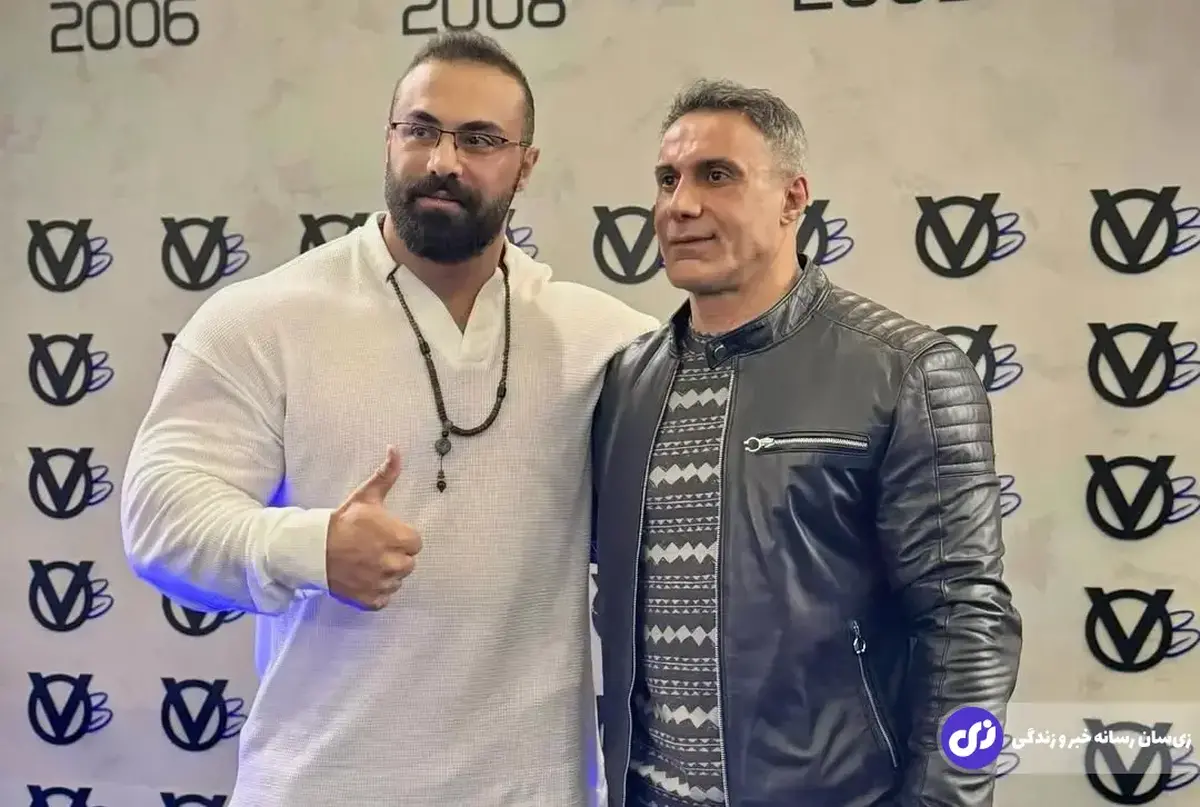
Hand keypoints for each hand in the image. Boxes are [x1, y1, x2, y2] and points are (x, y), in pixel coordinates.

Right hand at [325, 446, 421, 609]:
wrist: (311, 549)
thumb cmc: (342, 521)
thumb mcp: (365, 496)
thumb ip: (386, 474)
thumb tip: (395, 449)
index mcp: (399, 538)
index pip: (415, 543)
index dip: (401, 538)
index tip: (385, 534)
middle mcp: (394, 563)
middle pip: (408, 563)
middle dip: (395, 556)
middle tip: (373, 548)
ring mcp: (382, 583)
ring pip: (396, 580)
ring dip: (386, 573)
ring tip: (366, 562)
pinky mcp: (370, 599)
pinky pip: (384, 598)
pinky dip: (376, 591)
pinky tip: (363, 577)